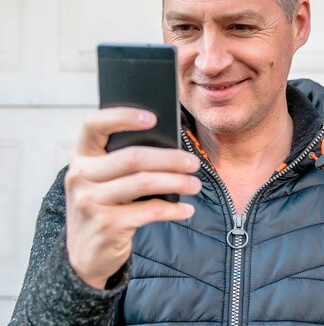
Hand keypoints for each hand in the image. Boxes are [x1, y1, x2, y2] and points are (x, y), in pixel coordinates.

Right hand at [64, 107, 200, 288]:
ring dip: (177, 182)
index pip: (94, 124)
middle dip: (170, 159)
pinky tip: (187, 210)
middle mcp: (80, 176)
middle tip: (194, 163)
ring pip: (144, 182)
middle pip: (132, 157)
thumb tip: (171, 147)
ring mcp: (90, 202)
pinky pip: (149, 211)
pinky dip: (173, 210)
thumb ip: (124, 162)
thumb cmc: (106, 207)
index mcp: (80, 157)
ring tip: (195, 185)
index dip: (123, 116)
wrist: (86, 255)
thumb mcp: (104, 181)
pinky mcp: (106, 225)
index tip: (153, 118)